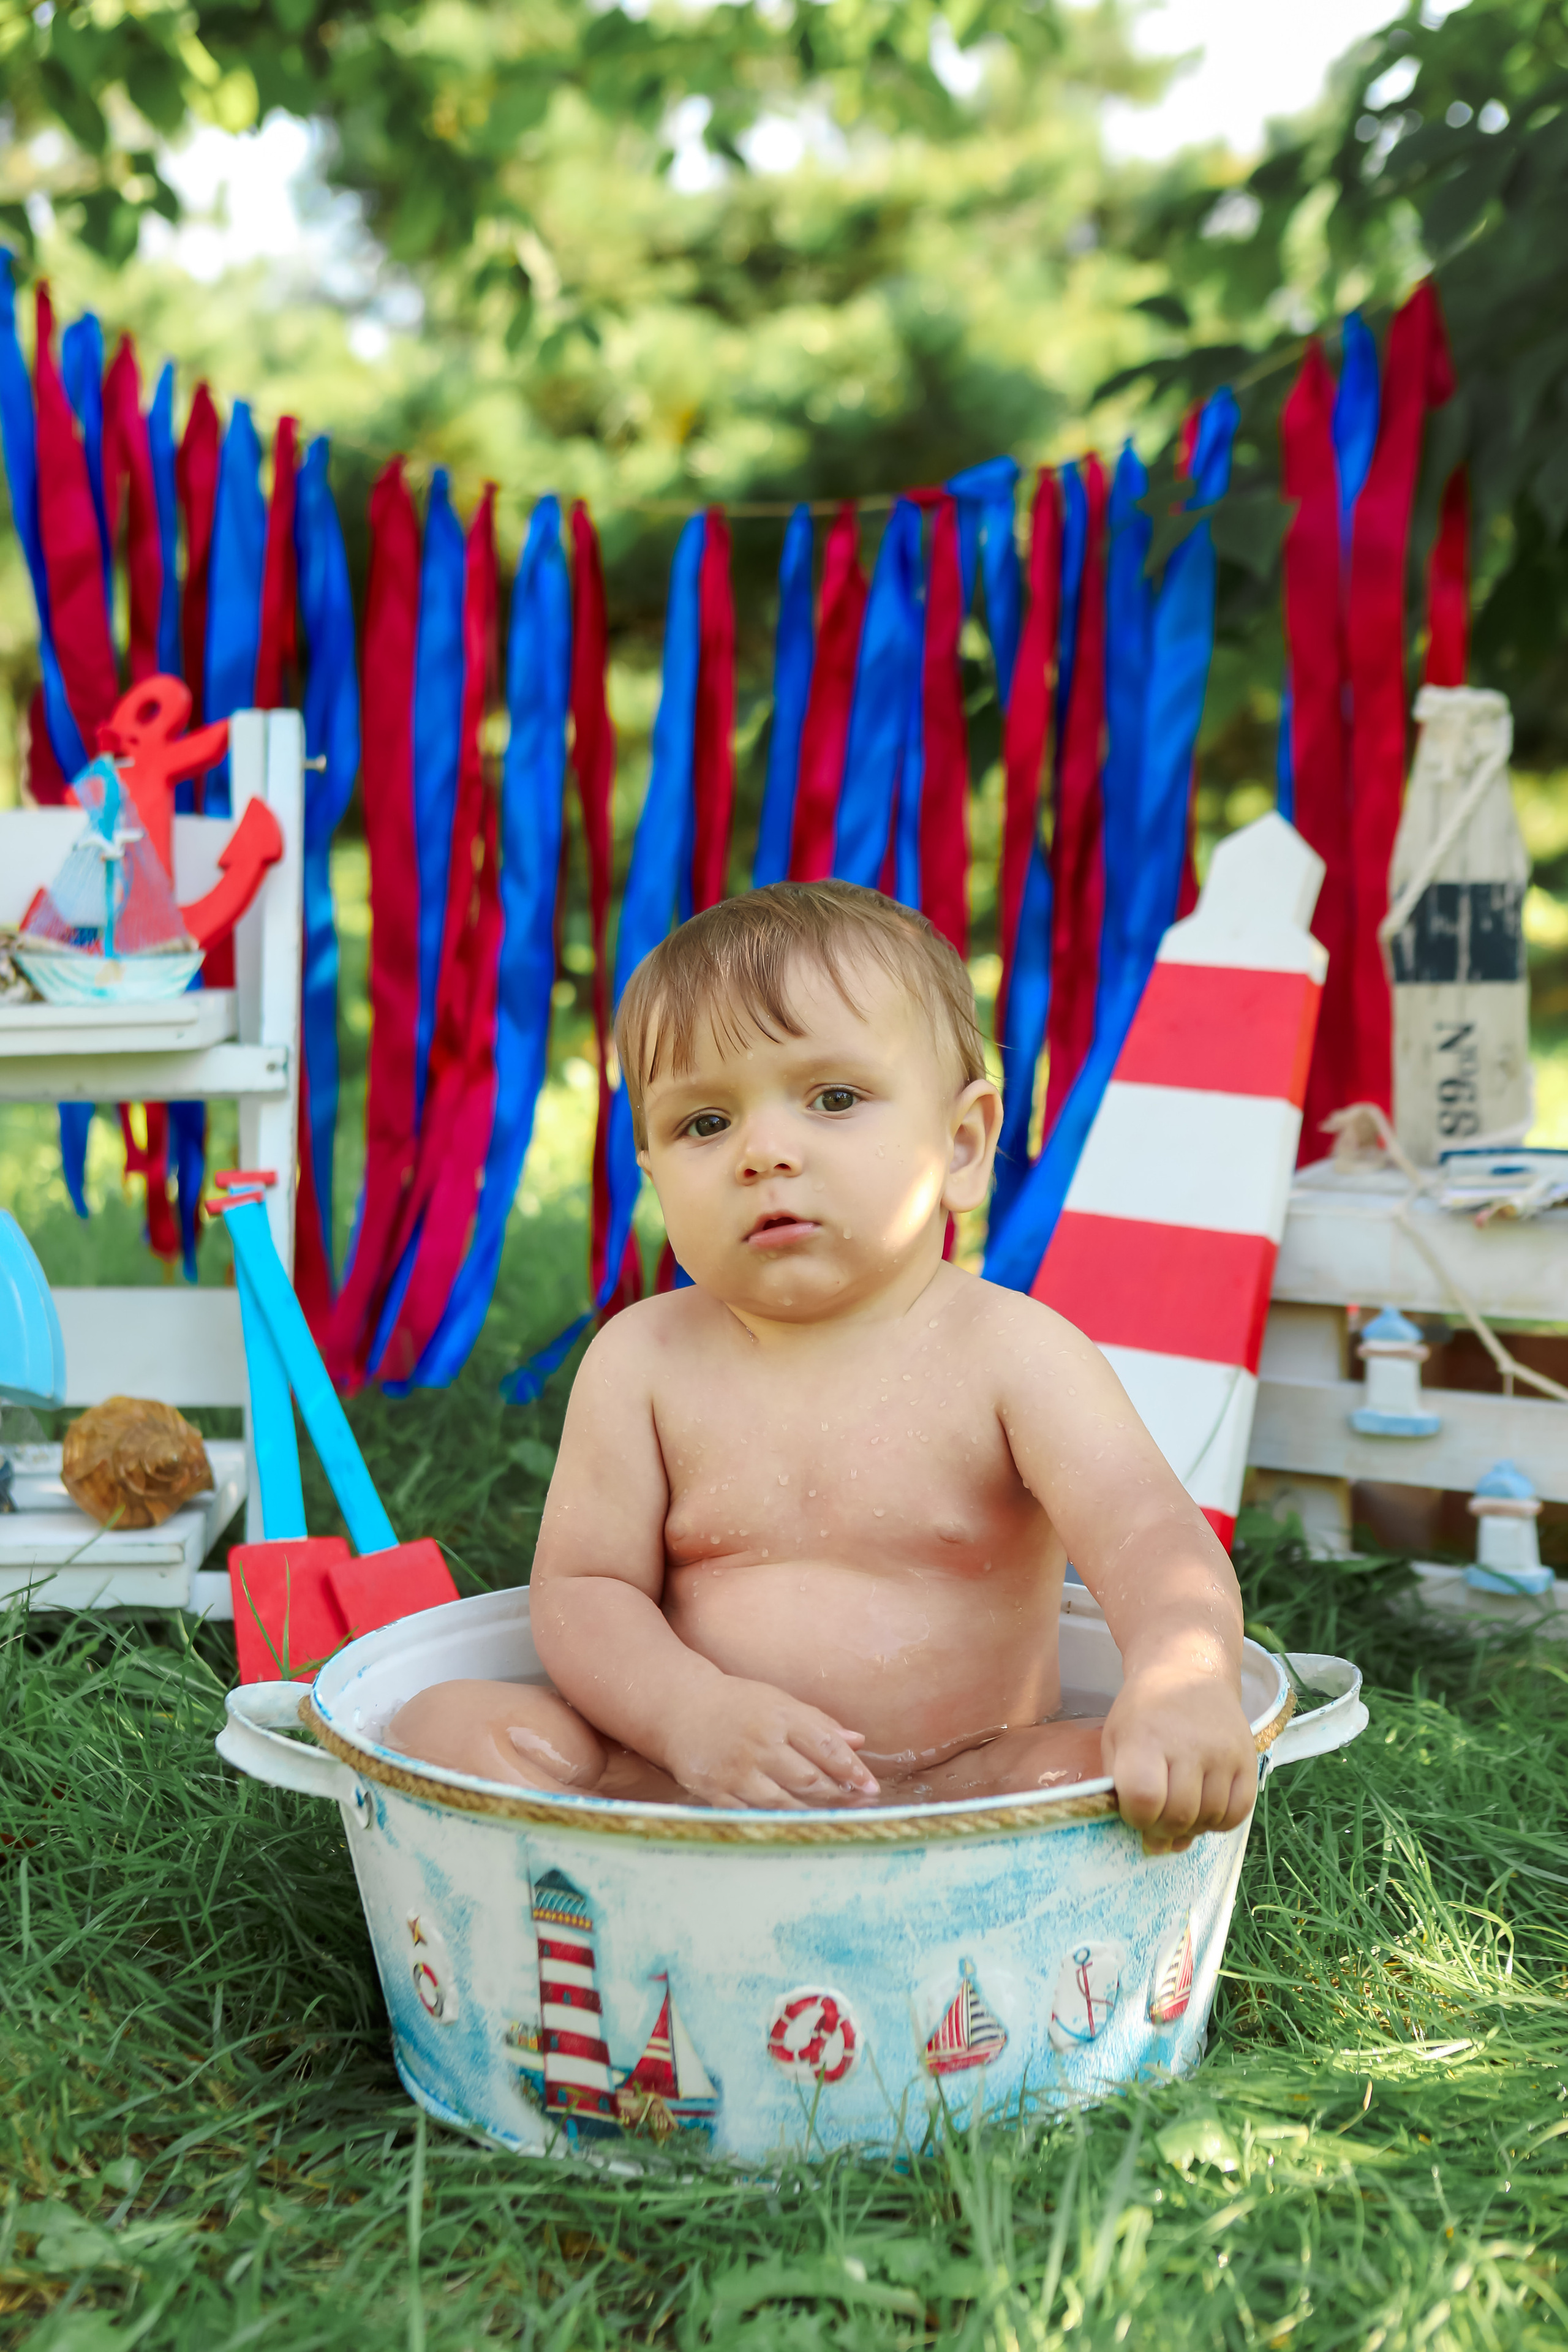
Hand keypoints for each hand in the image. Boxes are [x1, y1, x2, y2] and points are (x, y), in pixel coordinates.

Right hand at [662, 1676, 879, 1808]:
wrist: (680, 1709)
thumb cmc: (738, 1705)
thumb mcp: (778, 1702)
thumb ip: (818, 1723)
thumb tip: (858, 1742)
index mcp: (779, 1716)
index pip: (825, 1746)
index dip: (852, 1769)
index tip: (872, 1787)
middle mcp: (760, 1743)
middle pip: (809, 1779)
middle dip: (839, 1796)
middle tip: (861, 1807)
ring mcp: (737, 1771)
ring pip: (785, 1803)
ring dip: (814, 1815)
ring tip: (835, 1820)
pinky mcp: (717, 1792)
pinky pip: (754, 1815)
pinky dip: (778, 1823)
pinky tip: (796, 1827)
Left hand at [1100, 1662, 1254, 1853]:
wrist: (1188, 1672)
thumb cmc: (1144, 1712)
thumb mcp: (1117, 1741)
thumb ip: (1124, 1793)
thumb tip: (1157, 1848)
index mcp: (1145, 1738)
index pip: (1144, 1799)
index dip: (1137, 1818)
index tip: (1135, 1809)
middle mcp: (1188, 1744)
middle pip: (1178, 1814)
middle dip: (1163, 1829)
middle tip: (1158, 1818)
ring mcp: (1222, 1752)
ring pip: (1209, 1817)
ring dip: (1192, 1826)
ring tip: (1180, 1809)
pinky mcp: (1248, 1758)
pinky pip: (1238, 1813)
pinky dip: (1220, 1822)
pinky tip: (1205, 1808)